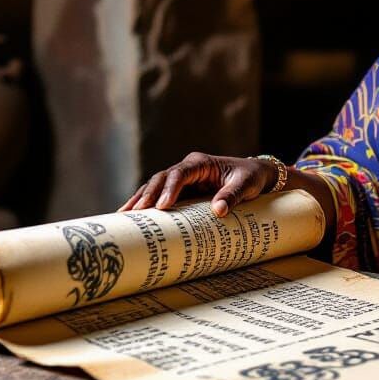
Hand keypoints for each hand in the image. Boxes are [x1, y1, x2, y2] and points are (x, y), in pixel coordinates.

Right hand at [118, 152, 278, 217]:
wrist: (255, 176)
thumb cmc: (250, 177)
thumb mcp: (246, 185)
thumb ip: (233, 195)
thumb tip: (218, 211)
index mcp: (201, 163)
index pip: (180, 173)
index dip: (169, 188)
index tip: (163, 205)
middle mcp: (187, 168)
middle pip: (161, 179)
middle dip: (147, 195)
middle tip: (134, 213)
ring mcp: (182, 180)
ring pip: (155, 187)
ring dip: (140, 200)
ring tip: (123, 216)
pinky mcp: (181, 191)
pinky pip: (160, 196)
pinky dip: (146, 205)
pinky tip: (132, 216)